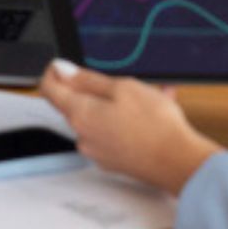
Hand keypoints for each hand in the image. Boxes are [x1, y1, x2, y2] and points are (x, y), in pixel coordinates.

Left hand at [38, 60, 219, 195]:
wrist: (178, 162)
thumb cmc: (154, 125)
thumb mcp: (122, 87)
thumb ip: (88, 79)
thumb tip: (63, 71)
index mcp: (80, 114)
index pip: (49, 89)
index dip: (53, 72)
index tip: (63, 65)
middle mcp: (83, 136)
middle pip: (78, 104)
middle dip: (99, 88)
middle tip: (124, 80)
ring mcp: (98, 151)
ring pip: (101, 118)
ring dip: (119, 104)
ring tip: (152, 94)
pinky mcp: (114, 161)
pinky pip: (114, 133)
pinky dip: (128, 120)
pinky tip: (155, 111)